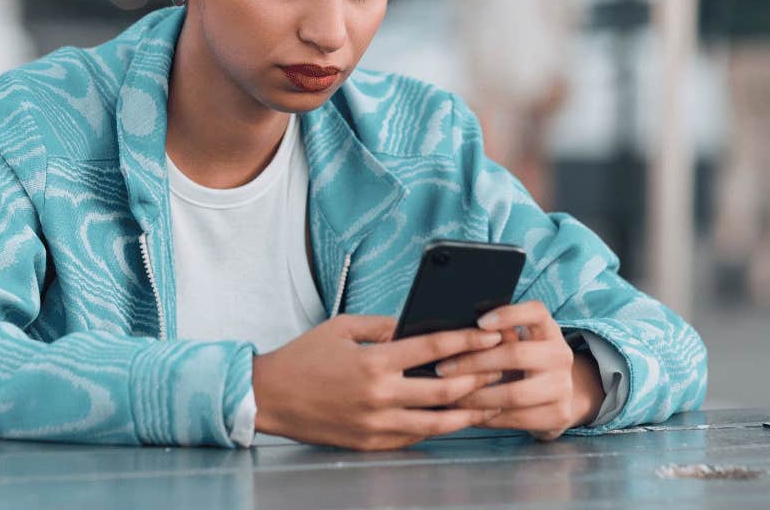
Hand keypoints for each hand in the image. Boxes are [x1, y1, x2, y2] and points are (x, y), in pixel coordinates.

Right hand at [251, 315, 505, 450]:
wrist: (270, 397)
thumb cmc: (304, 358)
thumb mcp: (342, 328)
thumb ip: (383, 326)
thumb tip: (416, 326)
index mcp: (374, 362)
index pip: (434, 349)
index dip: (467, 342)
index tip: (490, 336)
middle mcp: (380, 396)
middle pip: (445, 390)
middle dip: (477, 378)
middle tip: (499, 369)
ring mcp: (376, 424)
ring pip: (436, 422)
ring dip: (466, 411)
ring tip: (488, 401)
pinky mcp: (371, 444)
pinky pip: (414, 436)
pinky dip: (436, 427)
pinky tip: (452, 419)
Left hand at [435, 301, 603, 440]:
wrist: (559, 396)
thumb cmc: (525, 362)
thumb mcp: (518, 342)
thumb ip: (498, 335)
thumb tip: (461, 330)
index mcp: (549, 330)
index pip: (536, 311)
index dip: (508, 314)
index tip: (479, 322)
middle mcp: (560, 355)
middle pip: (516, 354)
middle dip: (473, 362)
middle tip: (443, 369)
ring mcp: (563, 387)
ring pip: (513, 394)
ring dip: (476, 397)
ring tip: (450, 397)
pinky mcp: (558, 415)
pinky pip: (516, 418)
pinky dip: (487, 417)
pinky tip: (468, 413)